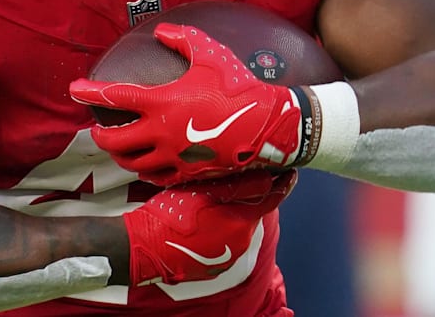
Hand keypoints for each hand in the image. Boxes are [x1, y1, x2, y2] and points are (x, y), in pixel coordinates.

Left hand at [70, 23, 311, 185]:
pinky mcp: (187, 172)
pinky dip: (145, 171)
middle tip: (97, 128)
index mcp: (161, 102)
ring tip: (117, 147)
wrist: (267, 124)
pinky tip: (145, 165)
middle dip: (100, 134)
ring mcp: (173, 156)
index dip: (90, 93)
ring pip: (131, 163)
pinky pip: (156, 177)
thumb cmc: (237, 86)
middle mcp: (161, 132)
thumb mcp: (210, 54)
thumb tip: (161, 30)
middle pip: (115, 140)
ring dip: (119, 155)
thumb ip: (182, 39)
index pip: (115, 97)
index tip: (74, 89)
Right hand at [124, 168, 294, 285]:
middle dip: (251, 194)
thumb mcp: (203, 191)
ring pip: (238, 224)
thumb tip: (266, 177)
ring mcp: (228, 255)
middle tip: (244, 173)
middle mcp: (240, 241)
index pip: (271, 198)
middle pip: (254, 210)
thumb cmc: (171, 214)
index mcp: (241, 221)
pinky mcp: (214, 264)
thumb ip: (237, 184)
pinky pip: (225, 238)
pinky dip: (222, 225)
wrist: (145, 247)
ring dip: (234, 209)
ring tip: (217, 194)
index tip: (289, 170)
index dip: (282, 182)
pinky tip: (205, 216)